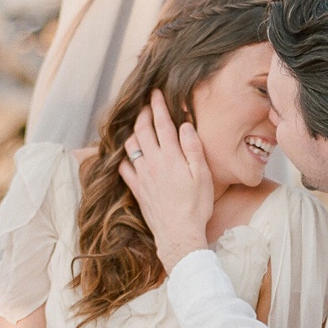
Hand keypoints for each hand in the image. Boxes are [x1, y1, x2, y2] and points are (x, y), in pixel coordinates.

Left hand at [118, 92, 213, 270]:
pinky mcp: (136, 189)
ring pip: (130, 146)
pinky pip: (123, 168)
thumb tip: (184, 125)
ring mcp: (142, 176)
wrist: (179, 234)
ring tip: (136, 125)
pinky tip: (127, 155)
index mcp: (171, 156)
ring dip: (132, 132)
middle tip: (145, 104)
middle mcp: (153, 163)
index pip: (162, 124)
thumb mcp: (203, 175)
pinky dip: (123, 157)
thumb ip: (193, 148)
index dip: (158, 106)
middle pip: (142, 130)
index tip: (155, 93)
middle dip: (142, 113)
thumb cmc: (196, 206)